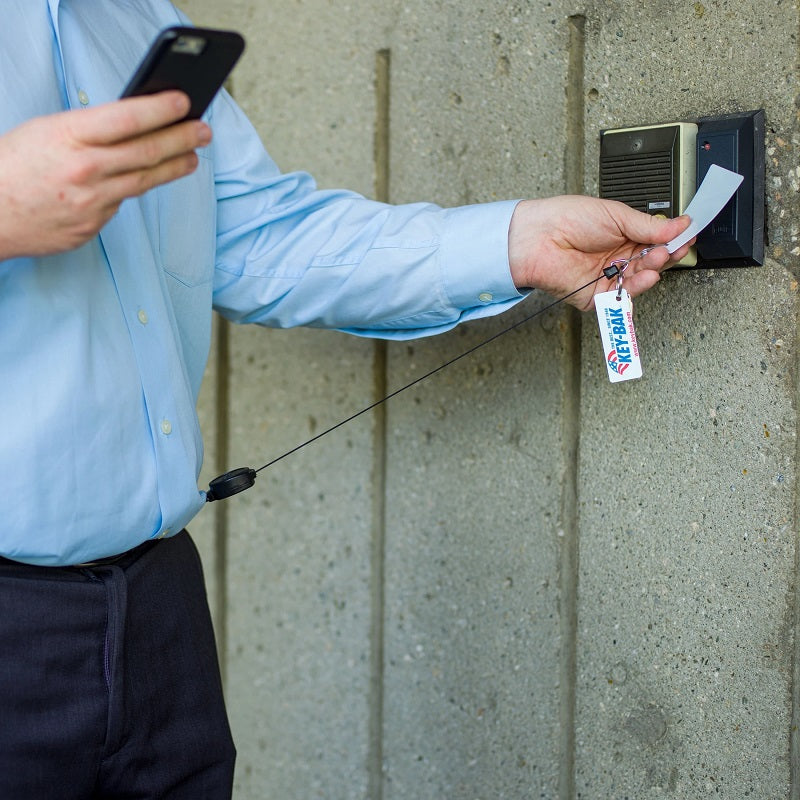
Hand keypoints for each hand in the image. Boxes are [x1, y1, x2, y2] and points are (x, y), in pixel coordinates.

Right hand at [0, 92, 211, 258]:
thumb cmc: (12, 167)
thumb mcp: (45, 131)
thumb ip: (88, 130)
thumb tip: (132, 125)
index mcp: (69, 136)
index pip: (128, 118)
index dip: (161, 109)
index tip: (185, 102)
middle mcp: (85, 170)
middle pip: (148, 152)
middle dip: (182, 138)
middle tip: (203, 131)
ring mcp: (92, 201)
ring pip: (145, 181)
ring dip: (174, 167)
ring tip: (191, 156)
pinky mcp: (94, 225)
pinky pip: (121, 203)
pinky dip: (131, 189)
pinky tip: (139, 181)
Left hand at [508, 196, 693, 309]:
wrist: (539, 237)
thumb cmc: (568, 219)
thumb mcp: (616, 215)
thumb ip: (648, 226)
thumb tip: (679, 225)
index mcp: (622, 235)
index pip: (656, 241)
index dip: (673, 239)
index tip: (689, 234)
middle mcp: (617, 258)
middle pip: (652, 262)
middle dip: (667, 254)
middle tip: (676, 247)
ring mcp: (608, 277)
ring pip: (641, 279)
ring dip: (655, 269)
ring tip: (659, 257)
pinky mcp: (596, 296)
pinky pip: (622, 297)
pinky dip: (638, 287)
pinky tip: (648, 275)